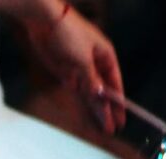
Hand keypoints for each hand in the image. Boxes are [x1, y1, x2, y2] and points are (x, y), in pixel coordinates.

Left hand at [26, 6, 124, 132]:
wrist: (45, 22)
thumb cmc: (69, 33)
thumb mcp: (83, 59)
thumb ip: (91, 80)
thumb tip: (99, 98)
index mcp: (105, 56)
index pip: (115, 84)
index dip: (118, 103)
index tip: (121, 119)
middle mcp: (95, 64)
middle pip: (103, 92)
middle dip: (107, 110)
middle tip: (111, 130)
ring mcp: (80, 70)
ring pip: (90, 94)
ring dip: (95, 110)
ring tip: (102, 127)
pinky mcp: (66, 73)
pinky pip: (77, 91)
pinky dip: (81, 102)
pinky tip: (86, 114)